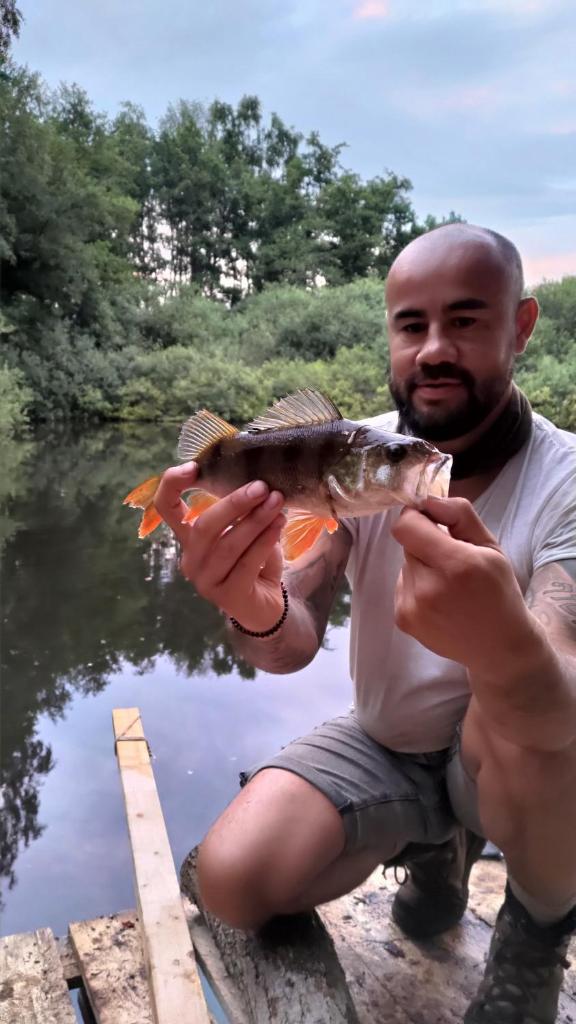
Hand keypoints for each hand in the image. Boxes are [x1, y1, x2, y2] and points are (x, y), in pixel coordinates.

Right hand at [153, 464, 286, 631]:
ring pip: (227, 545)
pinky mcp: (228, 597)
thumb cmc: (253, 560)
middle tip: (262, 487)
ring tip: (277, 503)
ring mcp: (206, 581)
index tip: (193, 467)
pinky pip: (246, 564)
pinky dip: (264, 542)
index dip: (172, 485)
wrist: (266, 604)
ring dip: (255, 521)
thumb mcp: (245, 529)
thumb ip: (242, 509)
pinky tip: (278, 526)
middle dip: (234, 503)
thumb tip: (260, 480)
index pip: (166, 509)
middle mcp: (191, 559)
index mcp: (189, 538)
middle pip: (203, 526)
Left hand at [391, 496, 538, 674]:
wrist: (498, 646)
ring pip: (405, 565)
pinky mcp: (403, 620)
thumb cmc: (498, 591)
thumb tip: (428, 500)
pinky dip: (416, 587)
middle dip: (426, 544)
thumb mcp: (491, 547)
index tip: (434, 522)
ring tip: (448, 585)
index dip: (417, 518)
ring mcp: (412, 607)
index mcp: (456, 565)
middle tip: (451, 560)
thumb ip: (460, 516)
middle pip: (407, 544)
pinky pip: (402, 585)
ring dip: (422, 567)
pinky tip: (440, 601)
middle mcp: (429, 588)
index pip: (406, 526)